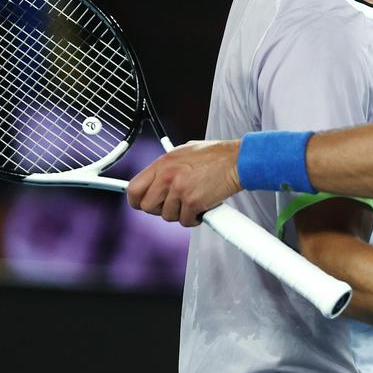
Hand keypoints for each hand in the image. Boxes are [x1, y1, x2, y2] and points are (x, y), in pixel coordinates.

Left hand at [126, 139, 242, 226]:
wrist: (238, 160)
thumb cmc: (216, 156)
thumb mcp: (185, 152)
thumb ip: (168, 166)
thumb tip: (156, 179)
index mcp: (163, 163)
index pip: (134, 189)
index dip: (137, 201)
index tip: (144, 204)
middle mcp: (167, 176)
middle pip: (148, 206)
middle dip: (161, 209)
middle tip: (175, 204)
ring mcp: (180, 189)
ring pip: (167, 216)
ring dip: (180, 213)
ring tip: (193, 202)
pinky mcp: (193, 202)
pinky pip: (185, 221)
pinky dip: (194, 218)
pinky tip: (202, 208)